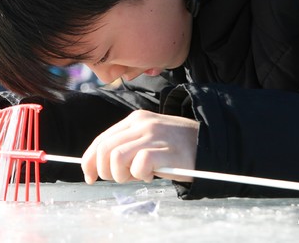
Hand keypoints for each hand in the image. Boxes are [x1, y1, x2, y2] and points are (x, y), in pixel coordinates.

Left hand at [81, 110, 198, 183]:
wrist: (209, 142)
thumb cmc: (175, 147)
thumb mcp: (148, 138)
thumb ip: (126, 145)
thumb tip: (99, 165)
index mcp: (134, 119)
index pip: (101, 139)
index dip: (89, 160)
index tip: (90, 176)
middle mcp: (142, 123)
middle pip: (105, 149)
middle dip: (105, 171)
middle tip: (121, 178)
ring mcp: (154, 136)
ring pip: (117, 157)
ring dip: (122, 174)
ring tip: (137, 176)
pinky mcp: (166, 151)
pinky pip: (139, 165)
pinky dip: (141, 175)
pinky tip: (152, 174)